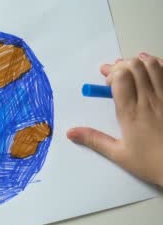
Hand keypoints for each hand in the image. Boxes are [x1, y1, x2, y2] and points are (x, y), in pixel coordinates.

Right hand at [67, 52, 162, 186]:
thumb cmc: (151, 163)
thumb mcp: (119, 155)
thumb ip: (94, 140)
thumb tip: (70, 132)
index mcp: (131, 113)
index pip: (120, 78)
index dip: (112, 74)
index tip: (107, 83)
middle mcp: (149, 100)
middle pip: (135, 66)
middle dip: (122, 65)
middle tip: (115, 73)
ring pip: (153, 65)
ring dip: (140, 61)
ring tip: (132, 66)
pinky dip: (158, 64)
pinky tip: (152, 67)